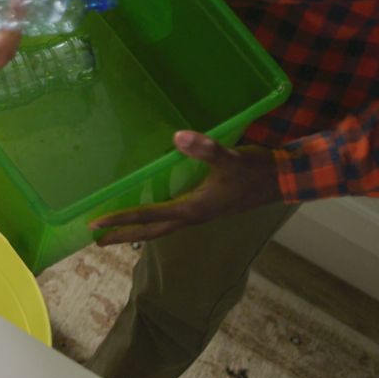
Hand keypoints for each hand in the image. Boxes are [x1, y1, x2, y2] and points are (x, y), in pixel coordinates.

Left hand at [90, 131, 281, 245]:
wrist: (283, 180)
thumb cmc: (256, 171)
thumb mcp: (231, 159)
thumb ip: (206, 149)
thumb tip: (179, 137)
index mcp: (192, 209)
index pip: (147, 217)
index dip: (120, 220)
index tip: (95, 226)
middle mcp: (192, 216)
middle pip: (149, 231)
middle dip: (122, 235)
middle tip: (96, 241)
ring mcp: (199, 214)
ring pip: (160, 228)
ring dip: (137, 231)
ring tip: (115, 233)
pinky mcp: (205, 208)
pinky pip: (171, 219)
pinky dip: (154, 221)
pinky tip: (150, 213)